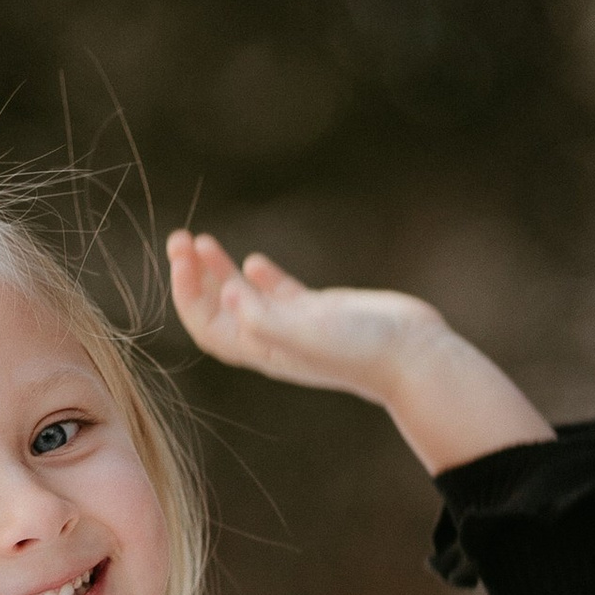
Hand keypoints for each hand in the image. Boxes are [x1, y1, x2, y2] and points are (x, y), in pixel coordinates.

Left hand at [167, 230, 553, 474]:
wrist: (415, 356)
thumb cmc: (363, 349)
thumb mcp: (309, 333)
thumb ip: (266, 319)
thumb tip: (228, 295)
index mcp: (265, 351)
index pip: (208, 327)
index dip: (187, 295)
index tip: (181, 258)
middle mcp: (275, 342)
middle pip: (218, 313)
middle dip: (193, 277)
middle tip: (179, 238)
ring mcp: (298, 327)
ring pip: (246, 299)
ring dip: (219, 272)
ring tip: (200, 241)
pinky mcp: (322, 313)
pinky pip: (281, 295)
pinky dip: (262, 277)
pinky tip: (255, 260)